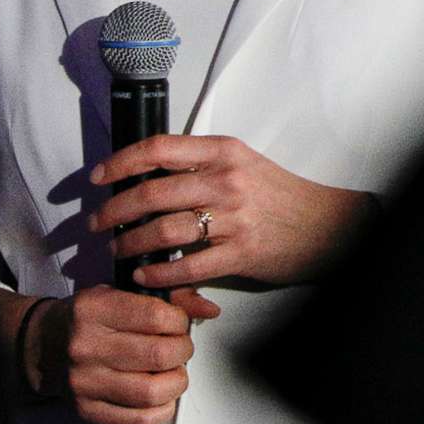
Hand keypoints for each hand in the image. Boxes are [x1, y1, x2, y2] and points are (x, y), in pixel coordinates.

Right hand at [41, 285, 216, 423]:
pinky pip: (136, 420)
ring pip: (151, 391)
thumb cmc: (89, 316)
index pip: (156, 316)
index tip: (179, 323)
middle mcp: (85, 346)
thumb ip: (167, 297)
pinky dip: (161, 410)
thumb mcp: (120, 292)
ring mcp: (84, 382)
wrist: (42, 345)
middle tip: (180, 347)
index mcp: (93, 309)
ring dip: (177, 382)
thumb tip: (210, 308)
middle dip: (183, 350)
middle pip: (158, 354)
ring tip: (174, 372)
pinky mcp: (85, 410)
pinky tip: (163, 396)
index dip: (180, 321)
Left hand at [90, 134, 371, 288]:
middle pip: (151, 193)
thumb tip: (145, 175)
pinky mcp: (239, 253)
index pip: (159, 149)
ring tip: (118, 250)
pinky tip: (145, 274)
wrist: (326, 224)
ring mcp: (234, 218)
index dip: (121, 162)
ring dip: (129, 244)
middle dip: (113, 211)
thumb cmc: (278, 195)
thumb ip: (201, 165)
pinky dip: (158, 273)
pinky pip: (186, 267)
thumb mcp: (243, 164)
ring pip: (162, 231)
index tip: (98, 177)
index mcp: (224, 152)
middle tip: (96, 223)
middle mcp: (227, 180)